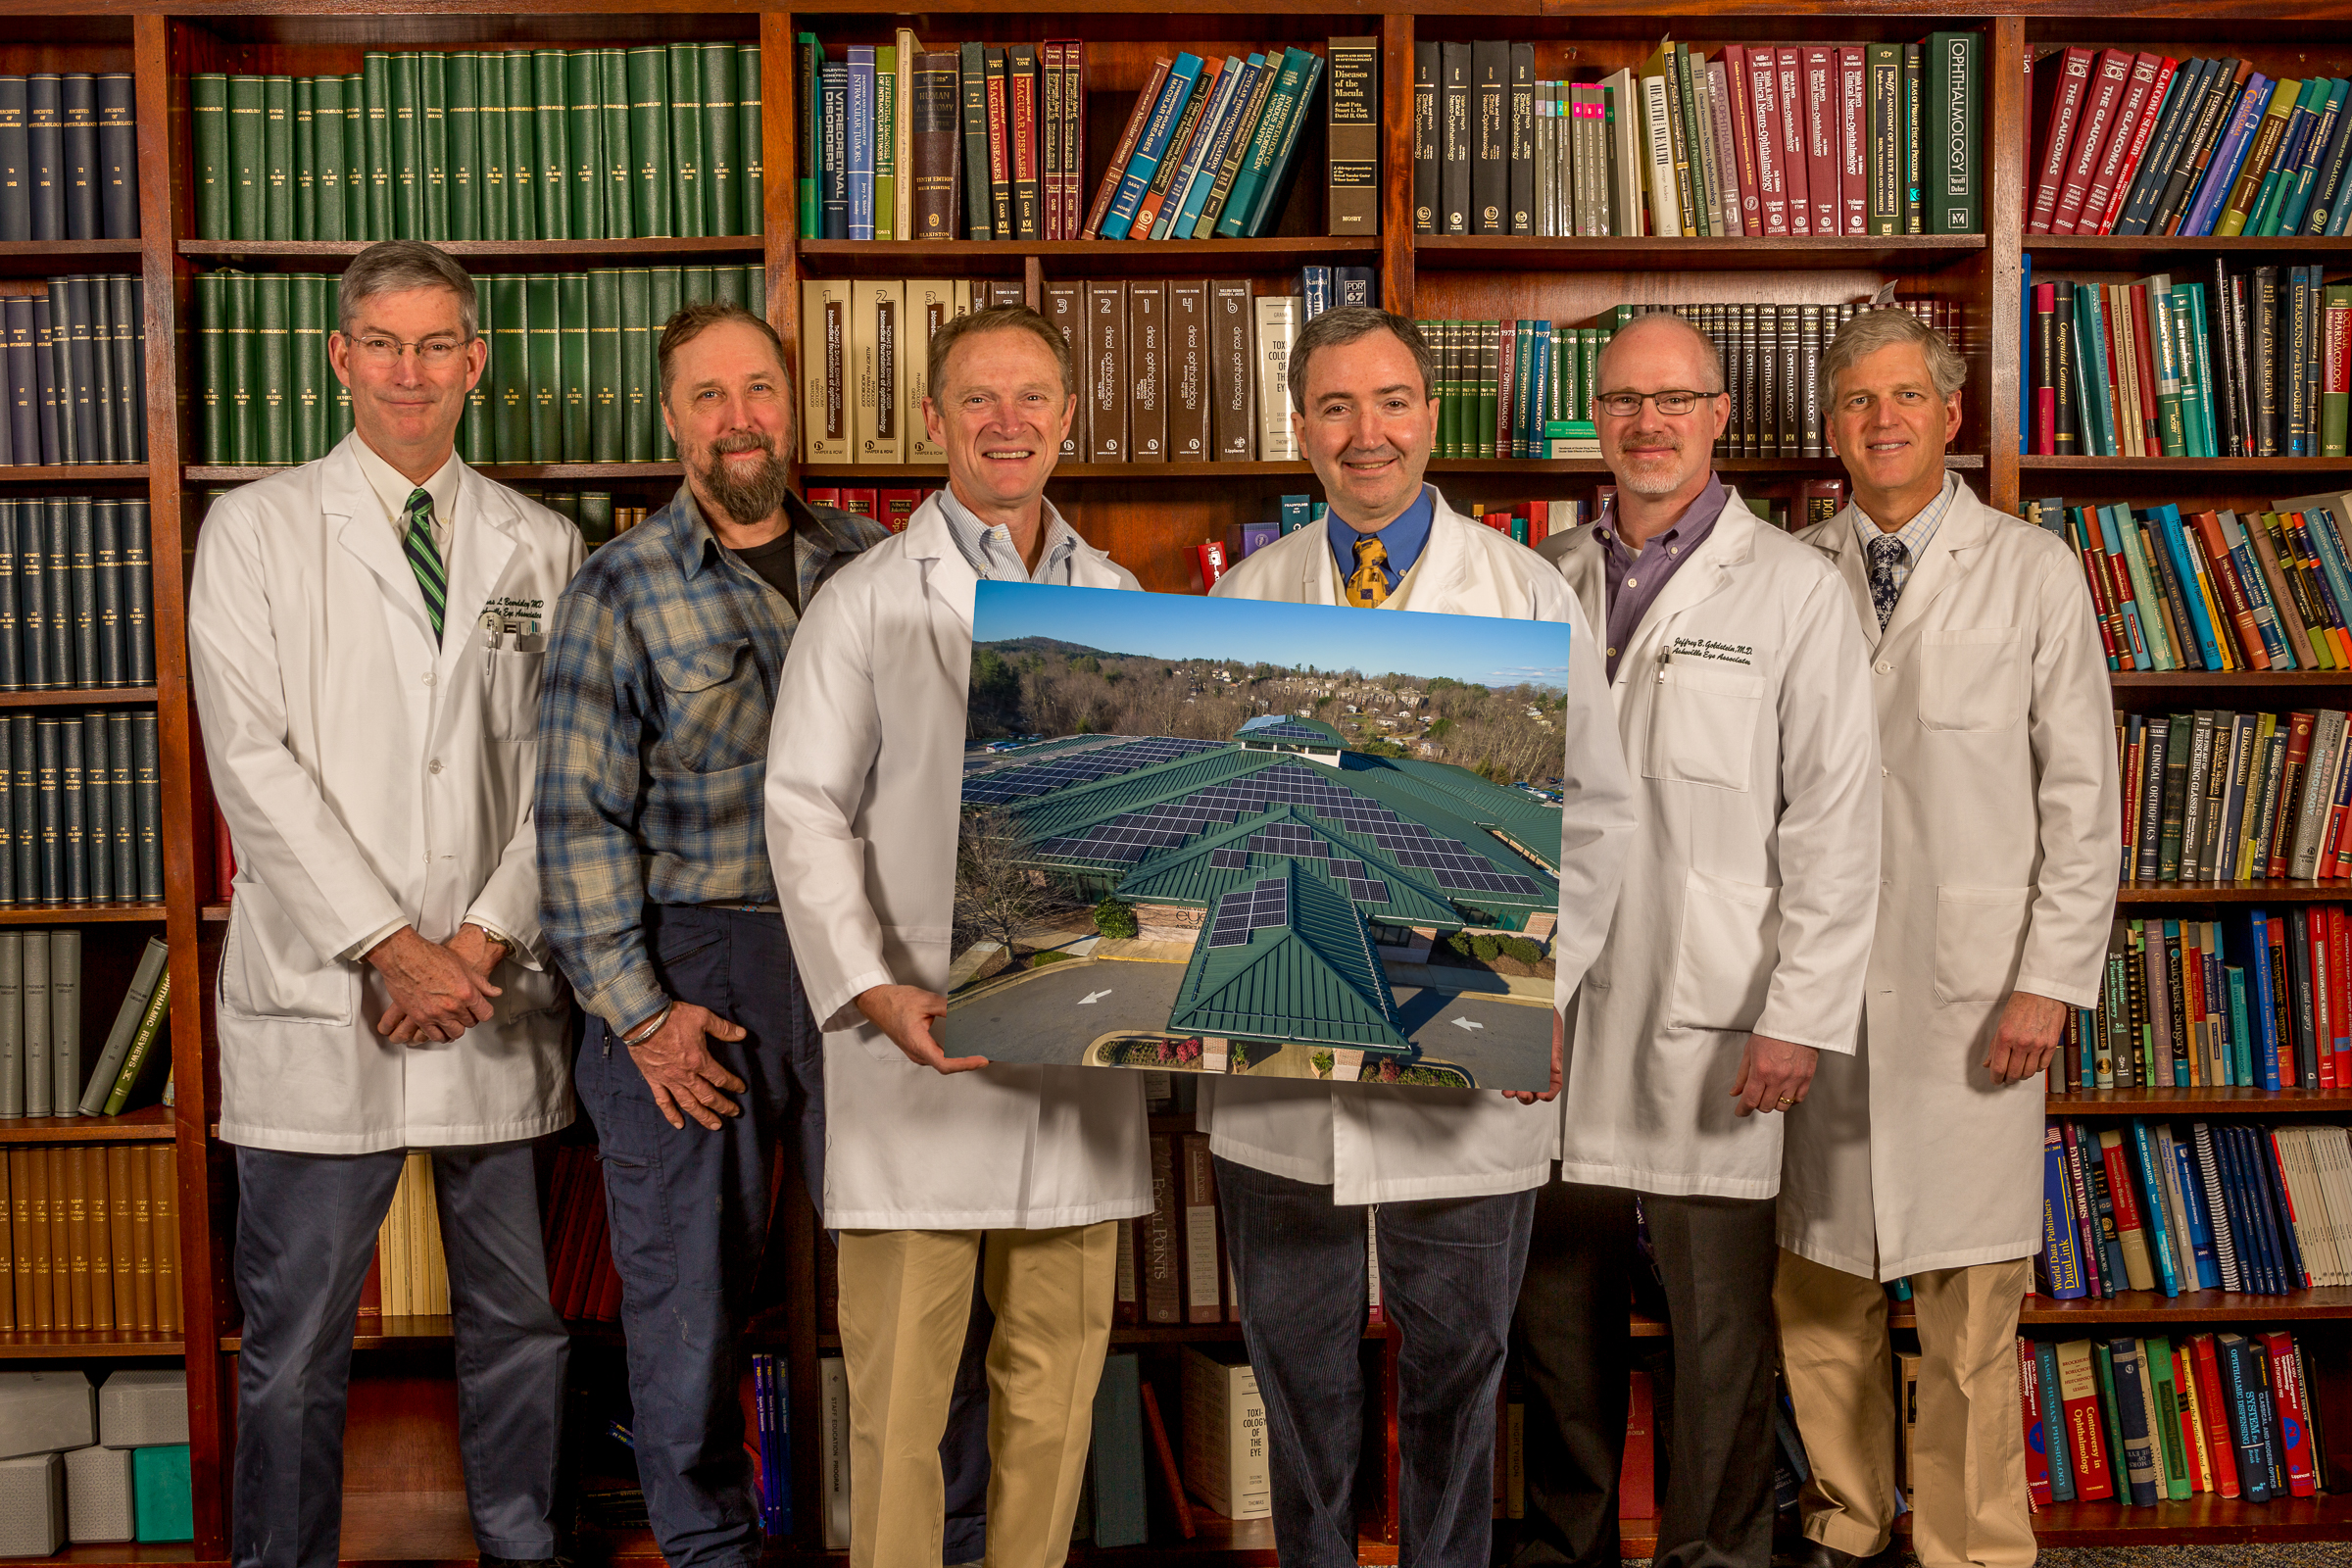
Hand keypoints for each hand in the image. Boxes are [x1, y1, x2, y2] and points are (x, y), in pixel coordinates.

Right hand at [367, 925, 500, 1044]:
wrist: (404, 957)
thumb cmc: (431, 957)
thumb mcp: (462, 966)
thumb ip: (480, 983)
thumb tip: (495, 992)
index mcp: (467, 992)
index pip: (485, 1014)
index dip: (483, 1012)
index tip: (480, 1010)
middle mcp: (453, 1006)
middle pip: (470, 1023)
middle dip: (469, 1018)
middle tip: (464, 1012)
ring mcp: (436, 1014)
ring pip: (455, 1033)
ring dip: (456, 1028)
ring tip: (453, 1021)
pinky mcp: (420, 1019)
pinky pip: (435, 1036)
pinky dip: (440, 1035)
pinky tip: (440, 1029)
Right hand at [625, 1000, 749, 1130]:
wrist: (642, 1021)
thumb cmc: (673, 1018)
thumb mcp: (703, 1017)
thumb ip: (723, 1028)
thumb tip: (742, 1034)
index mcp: (699, 1061)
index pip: (720, 1078)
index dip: (733, 1084)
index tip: (741, 1089)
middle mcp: (686, 1075)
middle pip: (708, 1096)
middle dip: (723, 1106)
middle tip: (734, 1113)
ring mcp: (669, 1080)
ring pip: (689, 1103)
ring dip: (703, 1116)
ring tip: (715, 1125)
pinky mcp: (654, 1081)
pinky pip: (663, 1102)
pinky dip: (671, 1115)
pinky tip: (679, 1125)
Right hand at [856, 983, 985, 1073]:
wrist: (875, 1001)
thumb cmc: (893, 1002)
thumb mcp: (925, 1001)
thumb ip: (948, 1008)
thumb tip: (966, 1012)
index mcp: (917, 1043)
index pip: (945, 1063)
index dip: (965, 1064)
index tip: (981, 1060)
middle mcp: (917, 1052)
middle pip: (947, 1066)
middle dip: (969, 1063)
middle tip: (989, 1056)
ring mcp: (916, 1052)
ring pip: (943, 1063)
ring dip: (962, 1060)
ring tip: (980, 1053)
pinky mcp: (917, 1049)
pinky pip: (938, 1057)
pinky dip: (953, 1055)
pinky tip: (964, 1048)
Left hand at [1505, 1008, 1565, 1103]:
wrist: (1531, 1002)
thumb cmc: (1546, 1015)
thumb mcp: (1554, 1030)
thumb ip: (1555, 1051)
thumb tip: (1556, 1069)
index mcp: (1552, 1063)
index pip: (1554, 1084)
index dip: (1549, 1093)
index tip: (1543, 1095)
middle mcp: (1538, 1067)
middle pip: (1536, 1089)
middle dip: (1530, 1096)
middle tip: (1524, 1094)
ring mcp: (1524, 1064)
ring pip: (1522, 1085)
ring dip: (1516, 1092)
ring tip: (1511, 1093)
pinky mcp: (1511, 1059)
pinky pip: (1509, 1075)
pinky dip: (1506, 1082)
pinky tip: (1503, 1085)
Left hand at [1731, 1033, 1817, 1116]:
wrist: (1796, 1021)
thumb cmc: (1772, 1032)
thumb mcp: (1750, 1051)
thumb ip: (1742, 1075)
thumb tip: (1735, 1092)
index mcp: (1761, 1070)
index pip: (1750, 1100)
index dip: (1743, 1110)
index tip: (1741, 1112)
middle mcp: (1778, 1078)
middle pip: (1765, 1106)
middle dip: (1757, 1105)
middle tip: (1756, 1096)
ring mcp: (1794, 1079)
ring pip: (1782, 1106)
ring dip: (1773, 1103)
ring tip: (1771, 1093)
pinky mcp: (1807, 1078)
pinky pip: (1798, 1099)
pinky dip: (1790, 1100)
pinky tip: (1785, 1092)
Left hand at [1985, 990, 2068, 1085]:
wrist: (2043, 991)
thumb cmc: (2021, 1003)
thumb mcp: (2002, 1022)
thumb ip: (1994, 1045)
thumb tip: (1988, 1063)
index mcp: (2005, 1036)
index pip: (1998, 1067)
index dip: (1995, 1078)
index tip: (1995, 1080)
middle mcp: (2022, 1042)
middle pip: (2014, 1073)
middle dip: (2008, 1079)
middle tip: (2006, 1078)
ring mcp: (2038, 1044)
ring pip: (2029, 1072)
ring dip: (2022, 1075)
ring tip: (2018, 1071)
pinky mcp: (2052, 1044)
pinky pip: (2043, 1066)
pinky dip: (2036, 1068)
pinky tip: (2031, 1064)